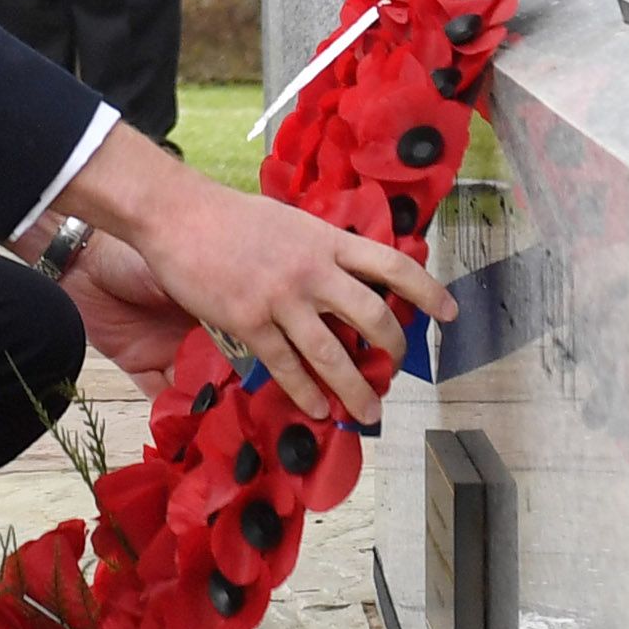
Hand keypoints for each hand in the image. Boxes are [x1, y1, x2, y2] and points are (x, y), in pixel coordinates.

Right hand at [56, 123, 451, 422]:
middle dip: (392, 351)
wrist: (178, 215)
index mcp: (328, 241)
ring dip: (355, 389)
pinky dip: (305, 392)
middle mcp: (313, 271)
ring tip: (368, 412)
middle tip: (395, 370)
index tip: (449, 313)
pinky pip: (286, 366)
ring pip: (332, 354)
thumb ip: (319, 248)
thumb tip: (342, 272)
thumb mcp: (290, 222)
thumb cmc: (230, 216)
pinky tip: (317, 409)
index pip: (393, 266)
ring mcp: (282, 299)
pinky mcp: (249, 321)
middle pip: (372, 318)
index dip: (428, 291)